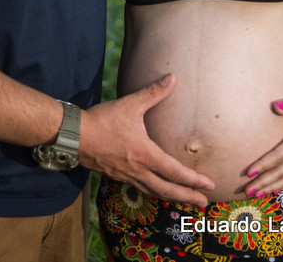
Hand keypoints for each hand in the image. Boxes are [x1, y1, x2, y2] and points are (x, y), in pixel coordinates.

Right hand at [78, 74, 214, 207]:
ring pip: (153, 192)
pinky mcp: (116, 176)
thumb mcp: (130, 104)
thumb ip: (153, 93)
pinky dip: (153, 192)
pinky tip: (156, 190)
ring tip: (184, 201)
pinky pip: (140, 188)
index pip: (174, 172)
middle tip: (204, 203)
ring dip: (171, 197)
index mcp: (145, 155)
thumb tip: (172, 78)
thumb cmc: (102, 121)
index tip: (209, 186)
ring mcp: (126, 176)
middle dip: (187, 197)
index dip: (193, 180)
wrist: (73, 136)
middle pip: (167, 190)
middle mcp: (137, 170)